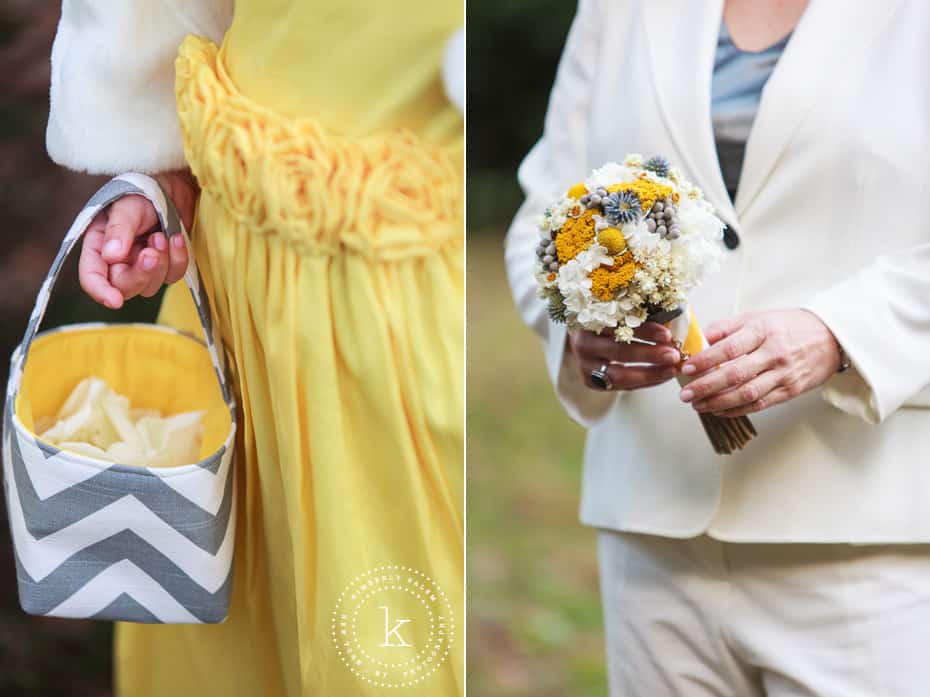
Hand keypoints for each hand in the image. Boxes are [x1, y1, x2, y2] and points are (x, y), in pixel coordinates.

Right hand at [78, 170, 197, 308]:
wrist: (173, 185)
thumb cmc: (143, 191)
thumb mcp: (128, 206)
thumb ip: (119, 230)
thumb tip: (111, 257)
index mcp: (98, 246)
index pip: (92, 277)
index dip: (101, 291)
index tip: (115, 301)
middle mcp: (118, 260)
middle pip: (124, 287)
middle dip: (140, 274)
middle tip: (153, 249)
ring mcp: (143, 265)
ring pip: (151, 286)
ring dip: (161, 263)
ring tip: (163, 235)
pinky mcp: (166, 265)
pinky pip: (173, 276)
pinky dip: (178, 260)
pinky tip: (177, 238)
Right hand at [569, 322, 681, 390]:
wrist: (587, 336)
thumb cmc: (610, 319)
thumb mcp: (621, 311)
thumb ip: (641, 314)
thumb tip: (675, 319)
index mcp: (589, 320)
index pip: (619, 326)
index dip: (644, 331)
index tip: (666, 334)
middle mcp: (583, 343)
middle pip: (618, 352)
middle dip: (649, 354)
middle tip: (673, 355)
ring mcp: (585, 365)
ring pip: (619, 375)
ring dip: (649, 373)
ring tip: (672, 369)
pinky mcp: (590, 381)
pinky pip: (621, 386)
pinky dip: (644, 382)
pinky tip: (662, 376)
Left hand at [678, 309, 840, 416]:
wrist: (832, 338)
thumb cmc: (789, 326)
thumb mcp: (758, 316)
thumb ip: (727, 327)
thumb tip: (699, 338)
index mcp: (763, 330)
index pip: (730, 348)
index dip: (706, 360)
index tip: (687, 368)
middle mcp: (774, 353)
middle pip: (735, 374)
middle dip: (706, 387)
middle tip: (686, 394)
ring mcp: (784, 374)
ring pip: (747, 393)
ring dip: (718, 402)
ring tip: (697, 405)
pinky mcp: (790, 390)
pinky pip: (760, 404)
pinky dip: (737, 409)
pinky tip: (719, 410)